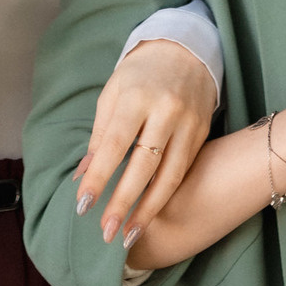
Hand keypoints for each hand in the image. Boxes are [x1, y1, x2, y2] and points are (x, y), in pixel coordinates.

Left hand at [72, 40, 218, 244]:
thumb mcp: (112, 93)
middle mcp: (166, 110)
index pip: (115, 144)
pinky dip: (165, 196)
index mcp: (137, 97)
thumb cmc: (139, 74)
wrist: (185, 50)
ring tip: (129, 235)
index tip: (83, 206)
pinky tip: (150, 214)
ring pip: (170, 175)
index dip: (99, 176)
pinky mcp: (203, 133)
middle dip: (124, 202)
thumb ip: (99, 135)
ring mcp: (189, 123)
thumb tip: (82, 176)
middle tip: (106, 233)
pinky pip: (183, 171)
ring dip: (148, 209)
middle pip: (145, 165)